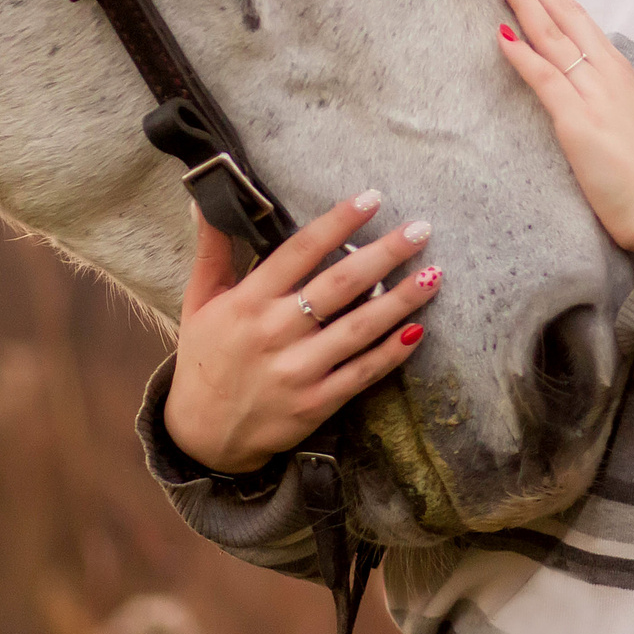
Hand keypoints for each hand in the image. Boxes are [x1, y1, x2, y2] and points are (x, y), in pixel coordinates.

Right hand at [162, 192, 441, 474]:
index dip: (338, 223)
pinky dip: (392, 352)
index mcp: (248, 301)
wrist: (201, 434)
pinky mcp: (316, 403)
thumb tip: (205, 200)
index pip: (299, 251)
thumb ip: (212, 250)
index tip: (371, 198)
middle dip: (384, 254)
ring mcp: (298, 370)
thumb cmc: (204, 358)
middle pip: (340, 285)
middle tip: (420, 230)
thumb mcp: (200, 301)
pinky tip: (419, 330)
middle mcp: (275, 332)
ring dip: (400, 300)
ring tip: (433, 274)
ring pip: (359, 328)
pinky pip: (362, 373)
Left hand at [493, 0, 633, 265]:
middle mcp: (607, 73)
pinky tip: (500, 34)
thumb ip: (597, 100)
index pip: (576, 16)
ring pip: (553, 36)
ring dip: (522, 0)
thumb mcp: (621, 124)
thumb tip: (572, 88)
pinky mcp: (581, 124)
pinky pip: (546, 81)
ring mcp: (595, 95)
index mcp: (616, 71)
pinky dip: (522, 55)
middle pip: (563, 13)